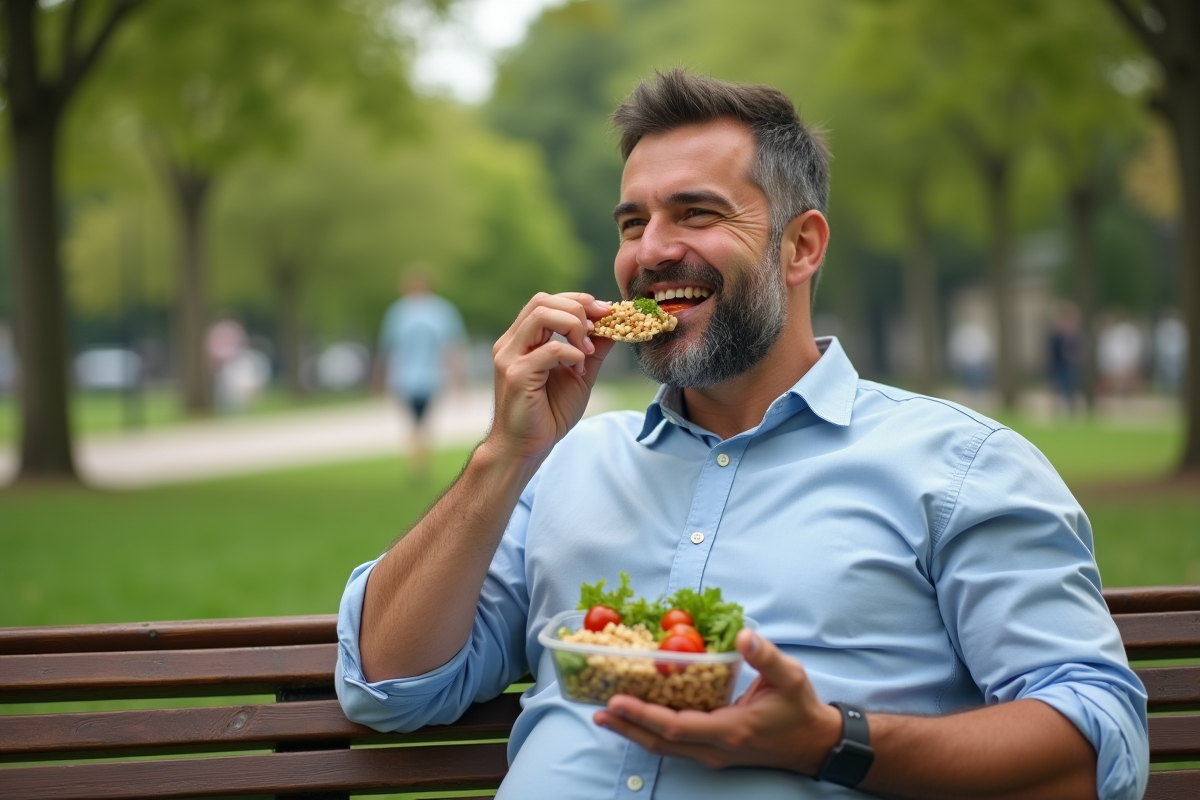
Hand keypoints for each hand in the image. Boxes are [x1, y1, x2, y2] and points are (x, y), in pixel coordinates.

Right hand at [486, 292, 613, 463]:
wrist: (526, 448)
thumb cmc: (548, 413)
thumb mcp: (579, 375)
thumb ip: (592, 349)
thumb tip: (614, 325)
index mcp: (522, 340)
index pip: (546, 301)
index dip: (578, 301)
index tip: (605, 312)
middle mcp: (511, 343)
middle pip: (542, 301)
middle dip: (578, 309)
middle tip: (600, 326)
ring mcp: (510, 357)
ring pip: (542, 314)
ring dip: (574, 327)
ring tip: (587, 351)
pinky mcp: (516, 375)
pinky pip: (550, 350)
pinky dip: (572, 354)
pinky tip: (579, 369)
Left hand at [594, 629, 842, 772]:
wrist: (814, 744)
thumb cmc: (800, 708)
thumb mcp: (790, 677)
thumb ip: (765, 656)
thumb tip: (743, 634)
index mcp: (731, 730)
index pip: (677, 727)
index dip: (644, 715)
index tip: (616, 700)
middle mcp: (716, 749)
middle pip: (660, 743)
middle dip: (627, 726)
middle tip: (598, 709)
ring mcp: (713, 755)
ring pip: (664, 749)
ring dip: (633, 732)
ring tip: (605, 715)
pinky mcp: (712, 753)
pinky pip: (674, 746)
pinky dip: (650, 733)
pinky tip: (635, 719)